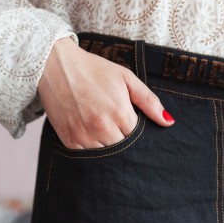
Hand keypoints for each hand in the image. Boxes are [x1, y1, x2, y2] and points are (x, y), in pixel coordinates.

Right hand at [37, 37, 174, 149]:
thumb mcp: (125, 78)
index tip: (131, 124)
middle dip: (125, 142)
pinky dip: (92, 151)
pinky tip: (91, 135)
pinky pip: (86, 156)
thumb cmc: (93, 70)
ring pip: (106, 156)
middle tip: (117, 127)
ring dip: (109, 147)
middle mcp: (102, 126)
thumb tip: (168, 122)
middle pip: (124, 149)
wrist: (55, 66)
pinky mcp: (69, 139)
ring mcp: (84, 135)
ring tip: (104, 131)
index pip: (138, 137)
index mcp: (119, 111)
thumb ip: (149, 101)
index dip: (137, 133)